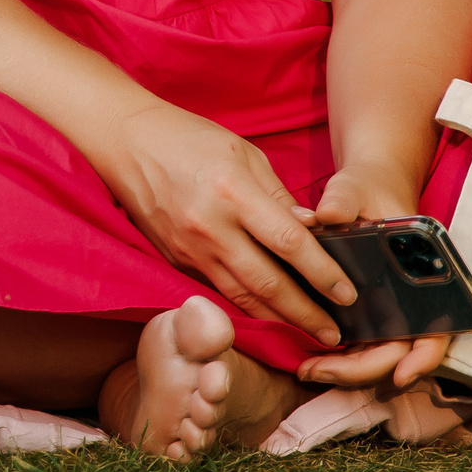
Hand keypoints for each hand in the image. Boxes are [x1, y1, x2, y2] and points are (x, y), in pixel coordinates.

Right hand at [88, 99, 353, 345]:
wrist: (123, 139)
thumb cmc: (187, 137)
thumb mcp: (242, 152)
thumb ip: (277, 195)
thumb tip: (312, 230)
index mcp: (233, 192)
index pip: (290, 243)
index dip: (323, 273)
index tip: (348, 294)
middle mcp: (210, 226)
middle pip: (269, 283)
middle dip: (307, 312)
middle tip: (337, 334)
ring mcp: (189, 246)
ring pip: (242, 296)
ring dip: (279, 319)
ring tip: (309, 333)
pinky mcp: (174, 256)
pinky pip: (217, 287)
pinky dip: (246, 305)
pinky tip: (268, 314)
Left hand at [294, 163, 451, 388]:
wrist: (362, 187)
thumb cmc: (365, 188)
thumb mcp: (354, 189)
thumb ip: (341, 201)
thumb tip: (319, 215)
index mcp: (423, 276)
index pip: (435, 330)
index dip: (421, 358)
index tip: (399, 375)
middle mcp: (409, 298)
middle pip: (397, 352)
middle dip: (361, 369)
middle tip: (318, 371)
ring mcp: (386, 305)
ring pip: (375, 353)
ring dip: (344, 367)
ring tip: (306, 369)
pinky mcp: (362, 306)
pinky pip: (357, 340)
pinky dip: (336, 353)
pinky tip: (306, 355)